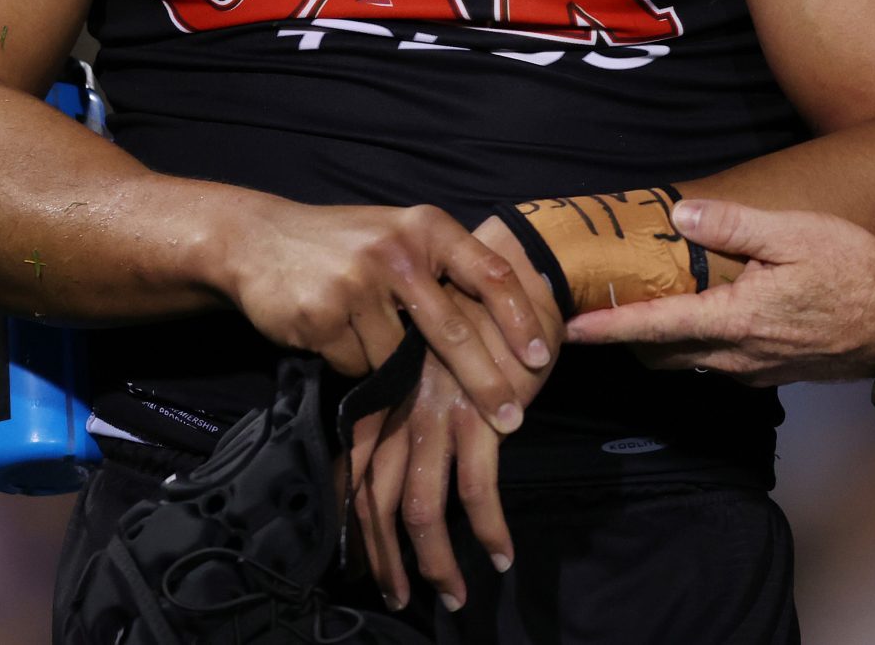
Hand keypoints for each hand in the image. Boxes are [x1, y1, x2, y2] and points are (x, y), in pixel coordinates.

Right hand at [220, 200, 550, 431]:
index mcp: (426, 227)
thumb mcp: (398, 235)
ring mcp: (357, 283)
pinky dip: (352, 362)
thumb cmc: (343, 244)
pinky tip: (333, 333)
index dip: (520, 319)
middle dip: (485, 382)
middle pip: (454, 331)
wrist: (256, 239)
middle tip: (511, 417)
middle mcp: (396, 251)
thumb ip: (443, 268)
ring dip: (391, 366)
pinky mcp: (322, 315)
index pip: (490, 274)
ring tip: (363, 332)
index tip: (540, 358)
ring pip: (398, 358)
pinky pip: (357, 365)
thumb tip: (507, 325)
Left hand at [349, 216, 561, 611]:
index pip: (358, 477)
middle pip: (381, 504)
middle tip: (400, 599)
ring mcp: (439, 416)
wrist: (515, 273)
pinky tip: (498, 555)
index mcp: (385, 400)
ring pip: (424, 508)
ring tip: (452, 595)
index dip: (361, 529)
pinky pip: (479, 489)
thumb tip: (382, 462)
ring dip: (438, 562)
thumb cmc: (475, 320)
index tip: (368, 569)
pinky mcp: (482, 416)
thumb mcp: (426, 366)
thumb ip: (402, 410)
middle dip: (389, 560)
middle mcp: (403, 413)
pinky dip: (488, 529)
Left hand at [561, 199, 874, 385]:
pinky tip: (696, 316)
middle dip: (625, 338)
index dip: (608, 329)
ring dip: (658, 343)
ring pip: (687, 362)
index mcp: (735, 320)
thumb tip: (679, 216)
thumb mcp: (796, 234)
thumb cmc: (853, 273)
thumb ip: (734, 225)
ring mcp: (753, 371)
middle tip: (596, 311)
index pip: (656, 327)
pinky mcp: (769, 373)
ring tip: (638, 308)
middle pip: (661, 354)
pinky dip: (692, 344)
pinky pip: (715, 363)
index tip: (569, 330)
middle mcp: (735, 356)